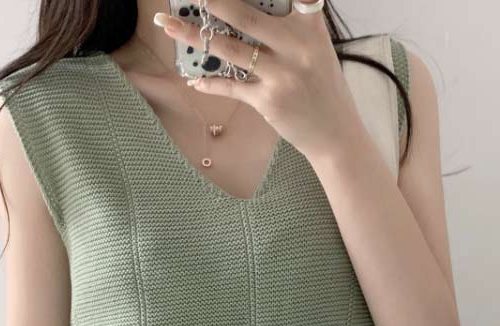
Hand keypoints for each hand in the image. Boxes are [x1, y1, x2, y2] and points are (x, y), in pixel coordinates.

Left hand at [155, 0, 366, 161]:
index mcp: (310, 28)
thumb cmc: (323, 89)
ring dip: (194, 37)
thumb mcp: (316, 51)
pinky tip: (194, 81)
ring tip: (170, 27)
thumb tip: (243, 19)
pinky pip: (231, 87)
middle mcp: (297, 47)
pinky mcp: (268, 101)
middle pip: (246, 17)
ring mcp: (281, 75)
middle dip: (214, 3)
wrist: (336, 133)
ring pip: (230, 50)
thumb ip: (292, 30)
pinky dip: (210, 83)